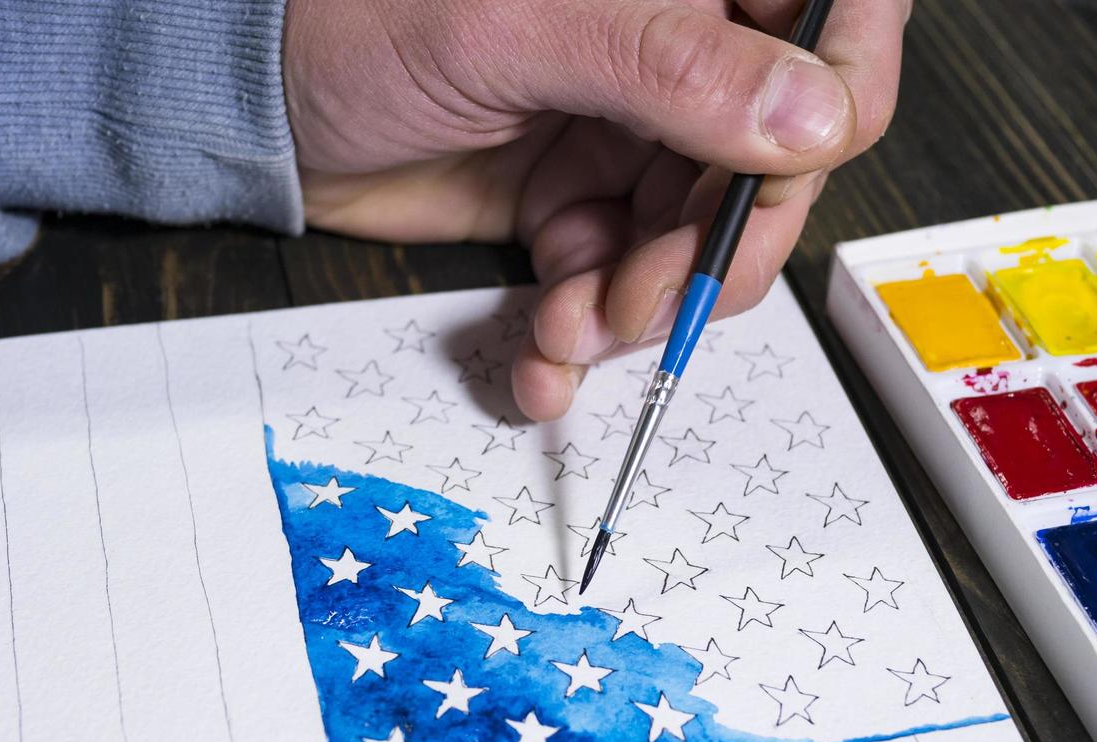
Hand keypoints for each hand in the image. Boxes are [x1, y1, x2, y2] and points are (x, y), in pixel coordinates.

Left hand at [283, 0, 907, 418]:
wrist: (257, 108)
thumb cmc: (358, 19)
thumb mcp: (518, 28)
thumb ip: (669, 70)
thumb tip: (811, 117)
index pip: (826, 25)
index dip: (838, 96)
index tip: (790, 171)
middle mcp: (670, 58)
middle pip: (770, 165)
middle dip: (713, 255)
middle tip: (647, 299)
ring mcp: (627, 136)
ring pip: (696, 244)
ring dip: (644, 311)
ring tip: (571, 330)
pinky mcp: (578, 205)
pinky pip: (620, 284)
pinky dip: (588, 333)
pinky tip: (546, 352)